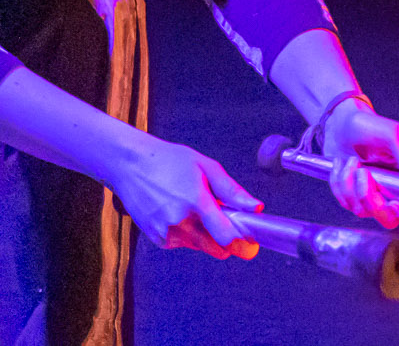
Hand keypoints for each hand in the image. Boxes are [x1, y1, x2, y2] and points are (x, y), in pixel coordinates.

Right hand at [108, 135, 261, 259]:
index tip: (251, 246)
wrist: (131, 165)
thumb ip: (232, 191)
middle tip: (227, 220)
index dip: (241, 243)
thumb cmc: (169, 161)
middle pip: (214, 248)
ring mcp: (165, 232)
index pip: (225, 236)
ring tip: (196, 208)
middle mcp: (179, 222)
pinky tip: (181, 213)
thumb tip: (255, 207)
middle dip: (226, 240)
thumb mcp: (207, 167)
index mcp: (196, 202)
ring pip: (199, 246)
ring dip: (206, 235)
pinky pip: (182, 243)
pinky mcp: (156, 238)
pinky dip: (189, 233)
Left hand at [320, 100, 398, 228]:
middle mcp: (395, 194)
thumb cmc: (371, 127)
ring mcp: (373, 198)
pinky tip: (343, 166)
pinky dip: (340, 184)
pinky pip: (345, 203)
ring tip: (353, 161)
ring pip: (363, 211)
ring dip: (352, 185)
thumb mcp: (394, 136)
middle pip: (390, 220)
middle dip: (374, 204)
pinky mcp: (353, 198)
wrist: (341, 125)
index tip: (398, 205)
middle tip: (367, 176)